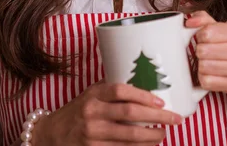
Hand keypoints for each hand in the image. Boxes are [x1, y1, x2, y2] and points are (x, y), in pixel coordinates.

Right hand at [32, 81, 183, 144]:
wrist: (52, 134)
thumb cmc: (77, 111)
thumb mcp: (89, 95)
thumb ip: (111, 92)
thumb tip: (143, 86)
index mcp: (93, 95)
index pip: (121, 91)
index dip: (144, 96)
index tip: (160, 101)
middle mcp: (92, 113)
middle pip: (130, 114)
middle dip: (157, 117)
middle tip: (174, 119)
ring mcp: (93, 134)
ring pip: (130, 136)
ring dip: (152, 136)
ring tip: (163, 133)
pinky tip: (149, 145)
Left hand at [185, 11, 226, 96]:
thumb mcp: (222, 29)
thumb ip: (204, 20)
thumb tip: (190, 21)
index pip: (206, 32)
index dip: (200, 36)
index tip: (204, 39)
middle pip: (203, 51)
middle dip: (200, 52)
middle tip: (206, 53)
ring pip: (203, 66)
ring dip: (201, 66)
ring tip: (209, 63)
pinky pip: (206, 81)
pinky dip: (204, 78)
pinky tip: (211, 74)